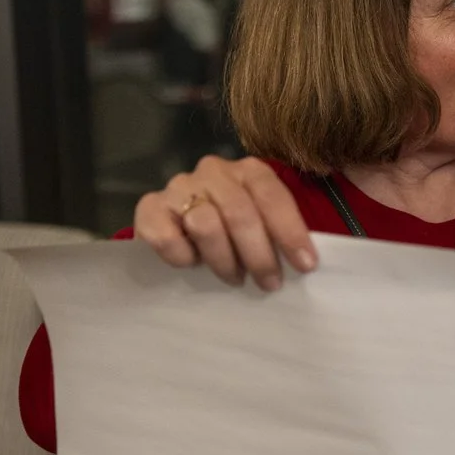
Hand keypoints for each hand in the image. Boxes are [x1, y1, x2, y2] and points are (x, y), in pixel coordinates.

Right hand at [133, 155, 316, 290]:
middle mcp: (213, 171)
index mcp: (247, 170)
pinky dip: (183, 256)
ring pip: (205, 224)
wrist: (180, 227)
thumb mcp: (262, 224)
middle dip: (258, 254)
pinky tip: (191, 263)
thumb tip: (304, 263)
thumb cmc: (233, 231)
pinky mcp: (149, 207)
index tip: (304, 265)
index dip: (290, 231)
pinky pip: (167, 237)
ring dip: (223, 259)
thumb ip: (278, 232)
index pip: (271, 195)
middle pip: (239, 212)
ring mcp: (179, 187)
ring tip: (232, 277)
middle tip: (268, 284)